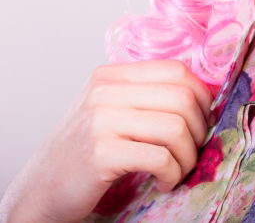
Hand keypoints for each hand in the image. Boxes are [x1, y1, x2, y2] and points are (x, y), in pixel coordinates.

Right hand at [0, 59, 212, 222]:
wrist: (40, 190)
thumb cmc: (85, 151)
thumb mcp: (111, 110)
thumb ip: (147, 96)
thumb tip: (207, 97)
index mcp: (111, 75)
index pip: (178, 70)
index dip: (202, 96)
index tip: (201, 121)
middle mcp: (105, 92)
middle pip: (183, 99)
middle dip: (199, 130)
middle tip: (191, 151)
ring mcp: (101, 121)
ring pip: (176, 128)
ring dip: (188, 157)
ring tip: (177, 170)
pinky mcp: (102, 153)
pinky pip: (161, 158)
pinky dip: (173, 174)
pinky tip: (163, 183)